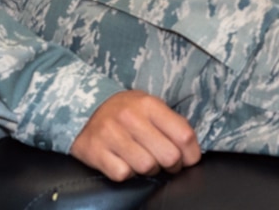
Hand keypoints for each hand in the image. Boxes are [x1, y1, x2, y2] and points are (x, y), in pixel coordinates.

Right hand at [70, 90, 200, 182]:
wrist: (86, 108)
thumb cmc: (125, 111)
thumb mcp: (149, 106)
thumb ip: (170, 123)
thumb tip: (192, 149)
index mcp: (149, 104)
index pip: (184, 134)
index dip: (191, 153)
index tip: (190, 159)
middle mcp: (130, 117)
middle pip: (168, 155)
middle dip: (172, 165)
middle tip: (167, 163)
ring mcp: (111, 134)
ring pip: (147, 167)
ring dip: (149, 169)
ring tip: (145, 160)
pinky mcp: (95, 151)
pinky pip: (123, 174)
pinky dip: (127, 173)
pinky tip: (125, 162)